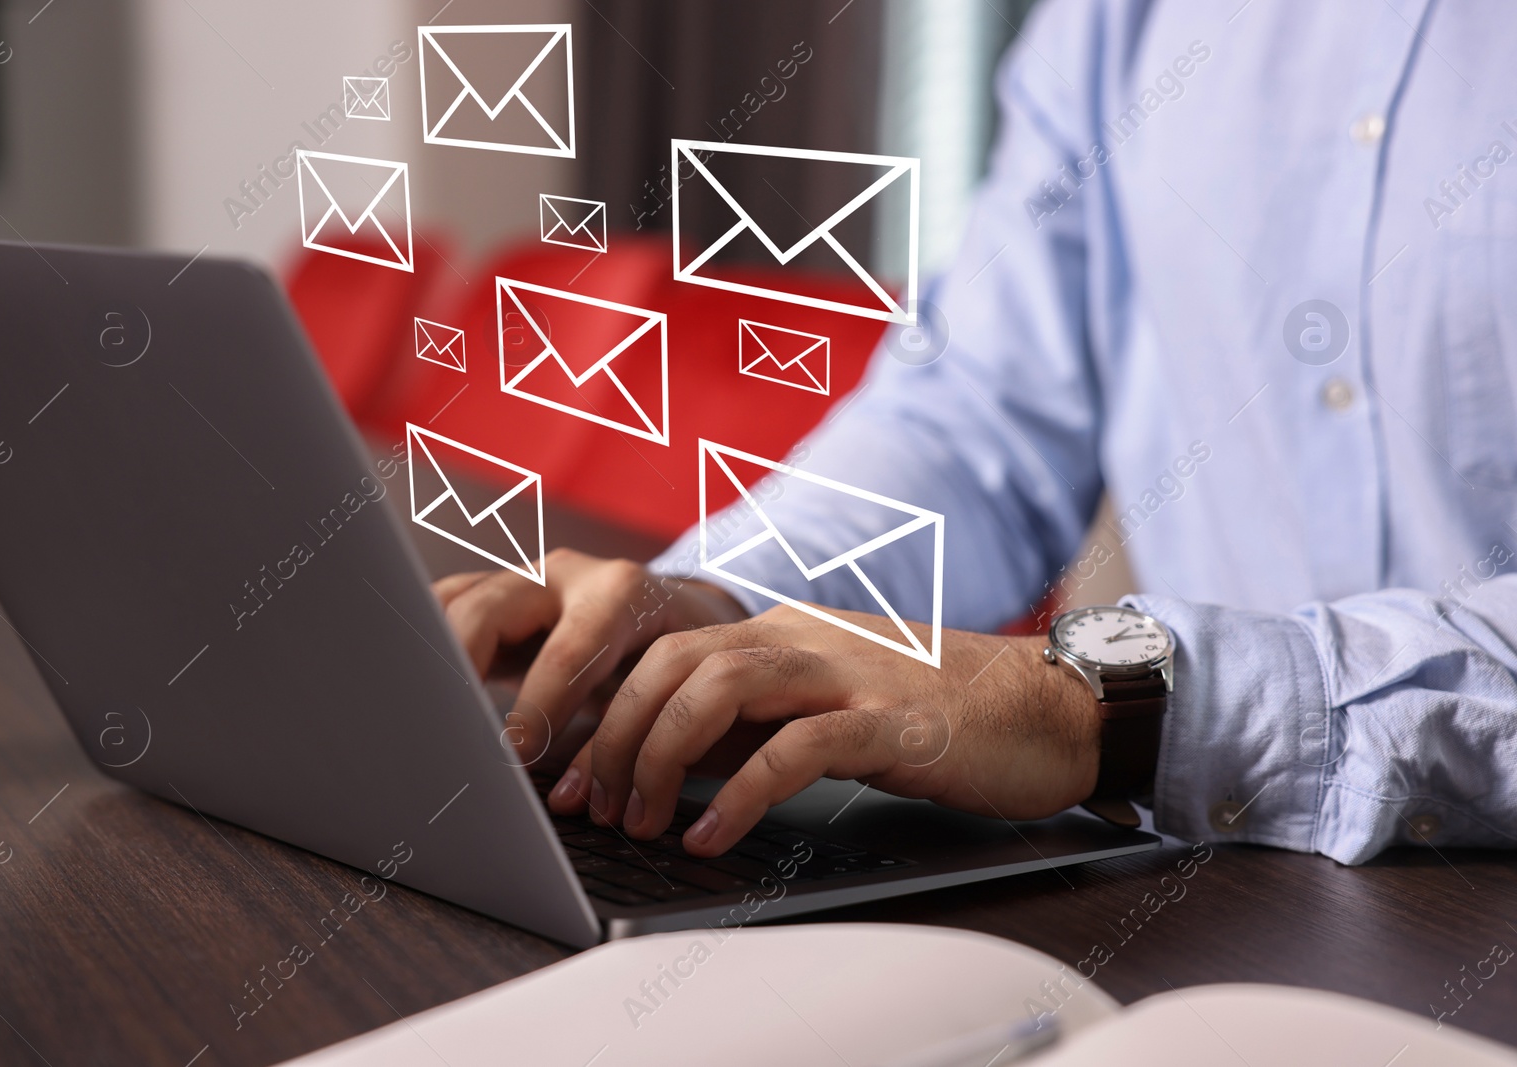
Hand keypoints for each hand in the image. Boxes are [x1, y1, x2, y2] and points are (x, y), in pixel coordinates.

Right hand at [434, 550, 748, 764]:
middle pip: (490, 609)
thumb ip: (617, 741)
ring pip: (455, 601)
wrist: (683, 613)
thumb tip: (567, 799)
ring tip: (411, 708)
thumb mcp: (667, 694)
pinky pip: (444, 607)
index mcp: (621, 594)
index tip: (512, 754)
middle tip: (444, 730)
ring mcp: (525, 578)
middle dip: (460, 670)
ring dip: (429, 653)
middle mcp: (566, 574)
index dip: (537, 704)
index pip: (569, 649)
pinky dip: (425, 643)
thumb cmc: (679, 662)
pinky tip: (410, 686)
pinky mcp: (496, 593)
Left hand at [548, 602, 1102, 856]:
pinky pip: (794, 750)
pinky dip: (739, 795)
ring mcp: (846, 673)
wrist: (1048, 705)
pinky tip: (710, 836)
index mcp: (780, 631)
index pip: (663, 651)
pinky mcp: (890, 719)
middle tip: (592, 804)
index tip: (573, 774)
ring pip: (718, 690)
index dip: (604, 710)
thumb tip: (672, 762)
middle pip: (673, 664)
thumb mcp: (827, 704)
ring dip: (661, 758)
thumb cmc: (938, 712)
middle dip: (614, 736)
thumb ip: (756, 720)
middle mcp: (801, 638)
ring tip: (639, 820)